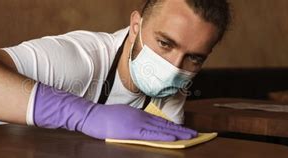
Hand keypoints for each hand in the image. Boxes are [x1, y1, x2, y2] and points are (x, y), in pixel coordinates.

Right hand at [33, 82, 196, 140]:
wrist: (92, 116)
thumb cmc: (103, 119)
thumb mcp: (121, 117)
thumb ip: (133, 121)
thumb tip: (143, 127)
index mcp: (138, 115)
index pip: (159, 121)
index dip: (173, 126)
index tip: (184, 129)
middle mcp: (141, 117)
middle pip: (165, 124)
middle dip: (181, 130)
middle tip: (195, 134)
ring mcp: (138, 123)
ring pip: (162, 129)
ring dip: (178, 133)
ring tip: (191, 137)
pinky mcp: (134, 130)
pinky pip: (153, 134)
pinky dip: (165, 136)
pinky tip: (175, 138)